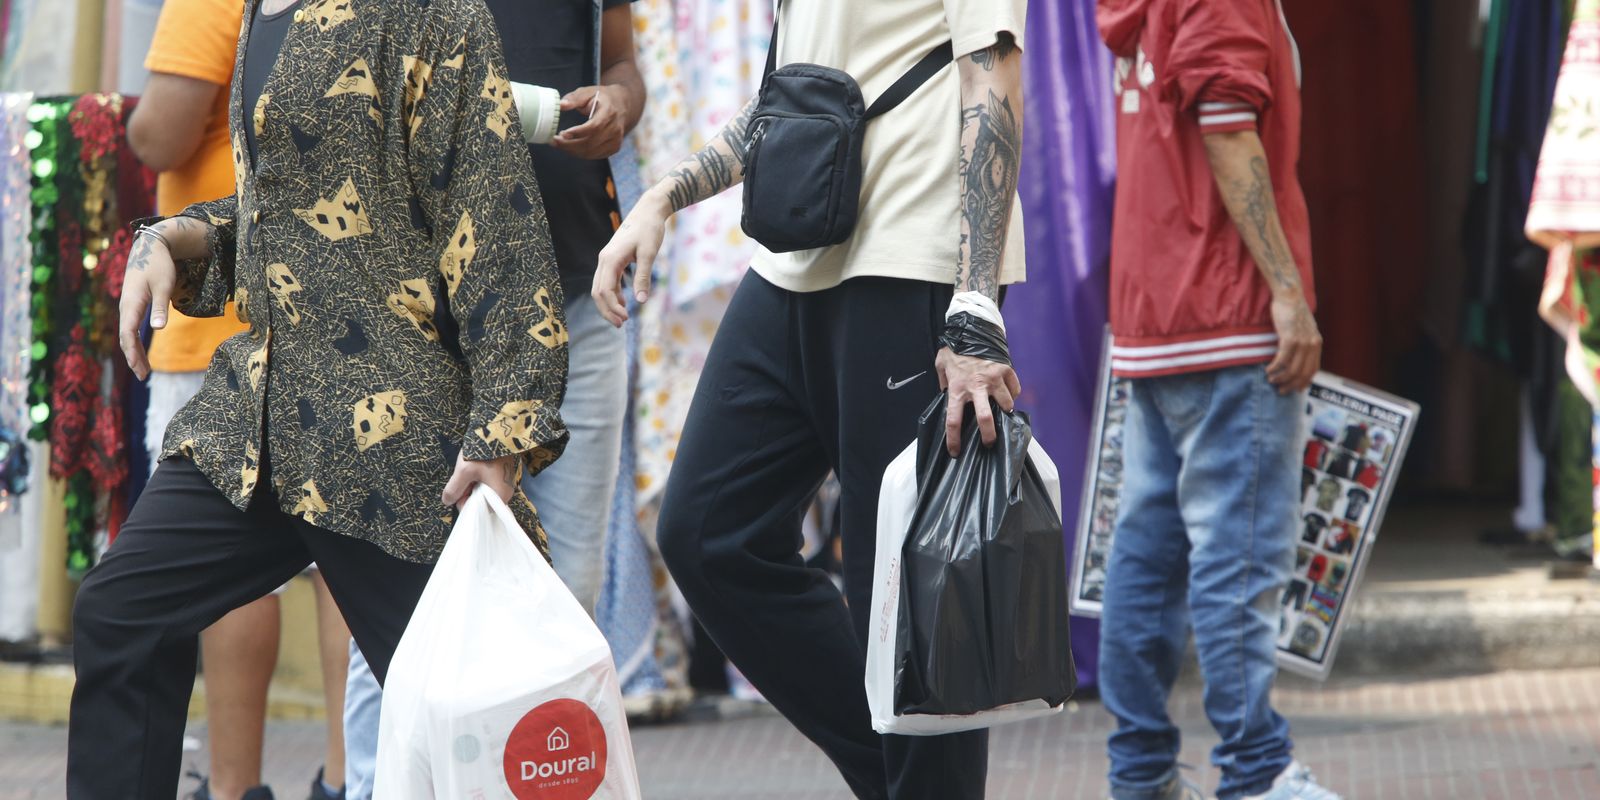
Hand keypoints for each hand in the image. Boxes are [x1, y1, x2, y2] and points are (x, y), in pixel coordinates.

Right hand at [118, 224, 179, 380]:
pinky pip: (130, 327)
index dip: (133, 352)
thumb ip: (161, 307)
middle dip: (134, 357)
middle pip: (126, 337)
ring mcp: (128, 306)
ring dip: (134, 351)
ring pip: (128, 333)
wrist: (150, 247)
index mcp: (132, 303)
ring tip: (143, 370)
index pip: (129, 333)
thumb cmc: (159, 265)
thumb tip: (157, 329)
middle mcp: (126, 307)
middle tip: (143, 376)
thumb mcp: (164, 285)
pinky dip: (134, 341)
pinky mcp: (133, 304)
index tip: (140, 368)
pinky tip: (141, 351)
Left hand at [441, 452, 520, 509]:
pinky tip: (477, 467)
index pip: (478, 511)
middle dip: (469, 492)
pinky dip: (480, 478)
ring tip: (471, 469)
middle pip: (481, 502)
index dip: (465, 502)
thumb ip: (454, 489)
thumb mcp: (464, 471)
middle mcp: (506, 494)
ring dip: (474, 484)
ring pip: (483, 492)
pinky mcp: (504, 475)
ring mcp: (506, 484)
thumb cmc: (484, 453)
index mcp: (499, 497)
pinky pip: (489, 484)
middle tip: (465, 477)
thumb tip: (447, 501)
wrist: (498, 431)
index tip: (459, 490)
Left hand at [552, 85, 628, 159]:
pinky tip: (570, 147)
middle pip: (591, 143)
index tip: (562, 133)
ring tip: (559, 144)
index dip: (578, 132)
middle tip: (554, 141)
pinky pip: (594, 155)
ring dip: (572, 151)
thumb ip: (574, 98)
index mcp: (609, 113)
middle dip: (570, 144)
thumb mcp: (588, 92)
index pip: (594, 127)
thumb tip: (561, 105)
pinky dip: (580, 154)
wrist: (622, 105)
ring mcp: (616, 141)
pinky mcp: (614, 148)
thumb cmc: (602, 98)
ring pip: (591, 152)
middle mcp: (615, 129)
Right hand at [592, 192, 668, 326]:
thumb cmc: (650, 230)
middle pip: (597, 292)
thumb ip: (643, 277)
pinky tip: (623, 303)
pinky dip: (613, 294)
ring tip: (622, 318)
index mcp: (610, 259)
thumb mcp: (649, 254)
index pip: (604, 290)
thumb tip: (640, 301)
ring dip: (608, 304)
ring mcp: (606, 259)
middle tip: (621, 324)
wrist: (648, 211)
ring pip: (600, 287)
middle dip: (607, 310)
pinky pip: (607, 281)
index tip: (626, 318)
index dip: (613, 307)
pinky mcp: (612, 259)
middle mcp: (604, 260)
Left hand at [936, 348, 1021, 455]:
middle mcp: (976, 387)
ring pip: (1006, 405)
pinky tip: (1008, 394)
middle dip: (989, 436)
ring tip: (1001, 413)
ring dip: (1005, 411)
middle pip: (986, 420)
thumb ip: (943, 382)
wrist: (972, 327)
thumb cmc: (955, 347)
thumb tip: (946, 396)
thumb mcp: (941, 364)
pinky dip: (1013, 394)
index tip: (955, 452)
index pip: (953, 420)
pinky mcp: (1006, 370)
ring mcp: (994, 379)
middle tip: (989, 443)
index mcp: (957, 388)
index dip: (953, 440)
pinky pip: (1015, 389)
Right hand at [1266, 291, 1321, 393]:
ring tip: (1271, 380)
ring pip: (1292, 369)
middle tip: (1281, 390)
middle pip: (1303, 373)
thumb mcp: (1303, 328)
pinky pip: (1282, 360)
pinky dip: (1274, 368)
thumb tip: (1297, 356)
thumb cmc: (1292, 310)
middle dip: (1291, 385)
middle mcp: (1312, 344)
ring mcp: (1302, 342)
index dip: (1304, 382)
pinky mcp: (1290, 338)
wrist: (1289, 295)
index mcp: (1317, 343)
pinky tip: (1268, 370)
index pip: (1313, 369)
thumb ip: (1303, 342)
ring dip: (1281, 378)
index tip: (1295, 389)